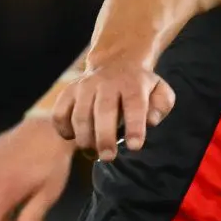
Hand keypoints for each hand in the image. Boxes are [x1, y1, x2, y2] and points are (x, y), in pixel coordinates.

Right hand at [54, 62, 174, 161]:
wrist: (116, 62)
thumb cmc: (141, 86)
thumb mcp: (160, 91)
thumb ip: (161, 106)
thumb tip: (150, 121)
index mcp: (133, 84)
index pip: (135, 105)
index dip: (135, 127)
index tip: (135, 146)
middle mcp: (106, 83)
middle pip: (103, 111)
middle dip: (104, 137)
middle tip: (107, 157)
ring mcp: (84, 87)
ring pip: (79, 114)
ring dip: (84, 138)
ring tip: (93, 154)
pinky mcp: (68, 92)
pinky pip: (60, 113)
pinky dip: (63, 129)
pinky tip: (74, 138)